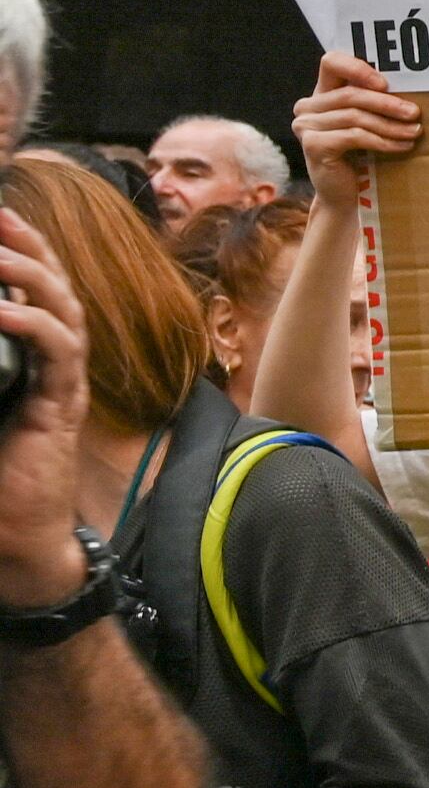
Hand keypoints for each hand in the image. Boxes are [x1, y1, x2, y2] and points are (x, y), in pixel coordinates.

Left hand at [0, 208, 90, 608]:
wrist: (14, 541)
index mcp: (33, 362)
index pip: (34, 293)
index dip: (21, 252)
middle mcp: (54, 365)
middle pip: (54, 287)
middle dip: (28, 247)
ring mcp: (62, 382)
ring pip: (61, 308)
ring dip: (32, 276)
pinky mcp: (62, 405)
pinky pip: (58, 351)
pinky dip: (35, 324)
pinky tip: (6, 312)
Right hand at [289, 50, 418, 214]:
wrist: (345, 195)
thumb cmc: (362, 154)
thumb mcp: (367, 122)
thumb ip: (376, 101)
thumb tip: (417, 86)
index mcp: (321, 92)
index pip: (331, 61)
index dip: (358, 68)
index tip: (386, 83)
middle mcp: (308, 107)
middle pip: (351, 94)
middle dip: (388, 103)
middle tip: (416, 113)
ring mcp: (306, 126)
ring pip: (356, 116)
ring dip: (391, 125)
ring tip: (415, 132)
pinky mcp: (312, 145)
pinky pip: (354, 136)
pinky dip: (383, 141)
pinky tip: (402, 146)